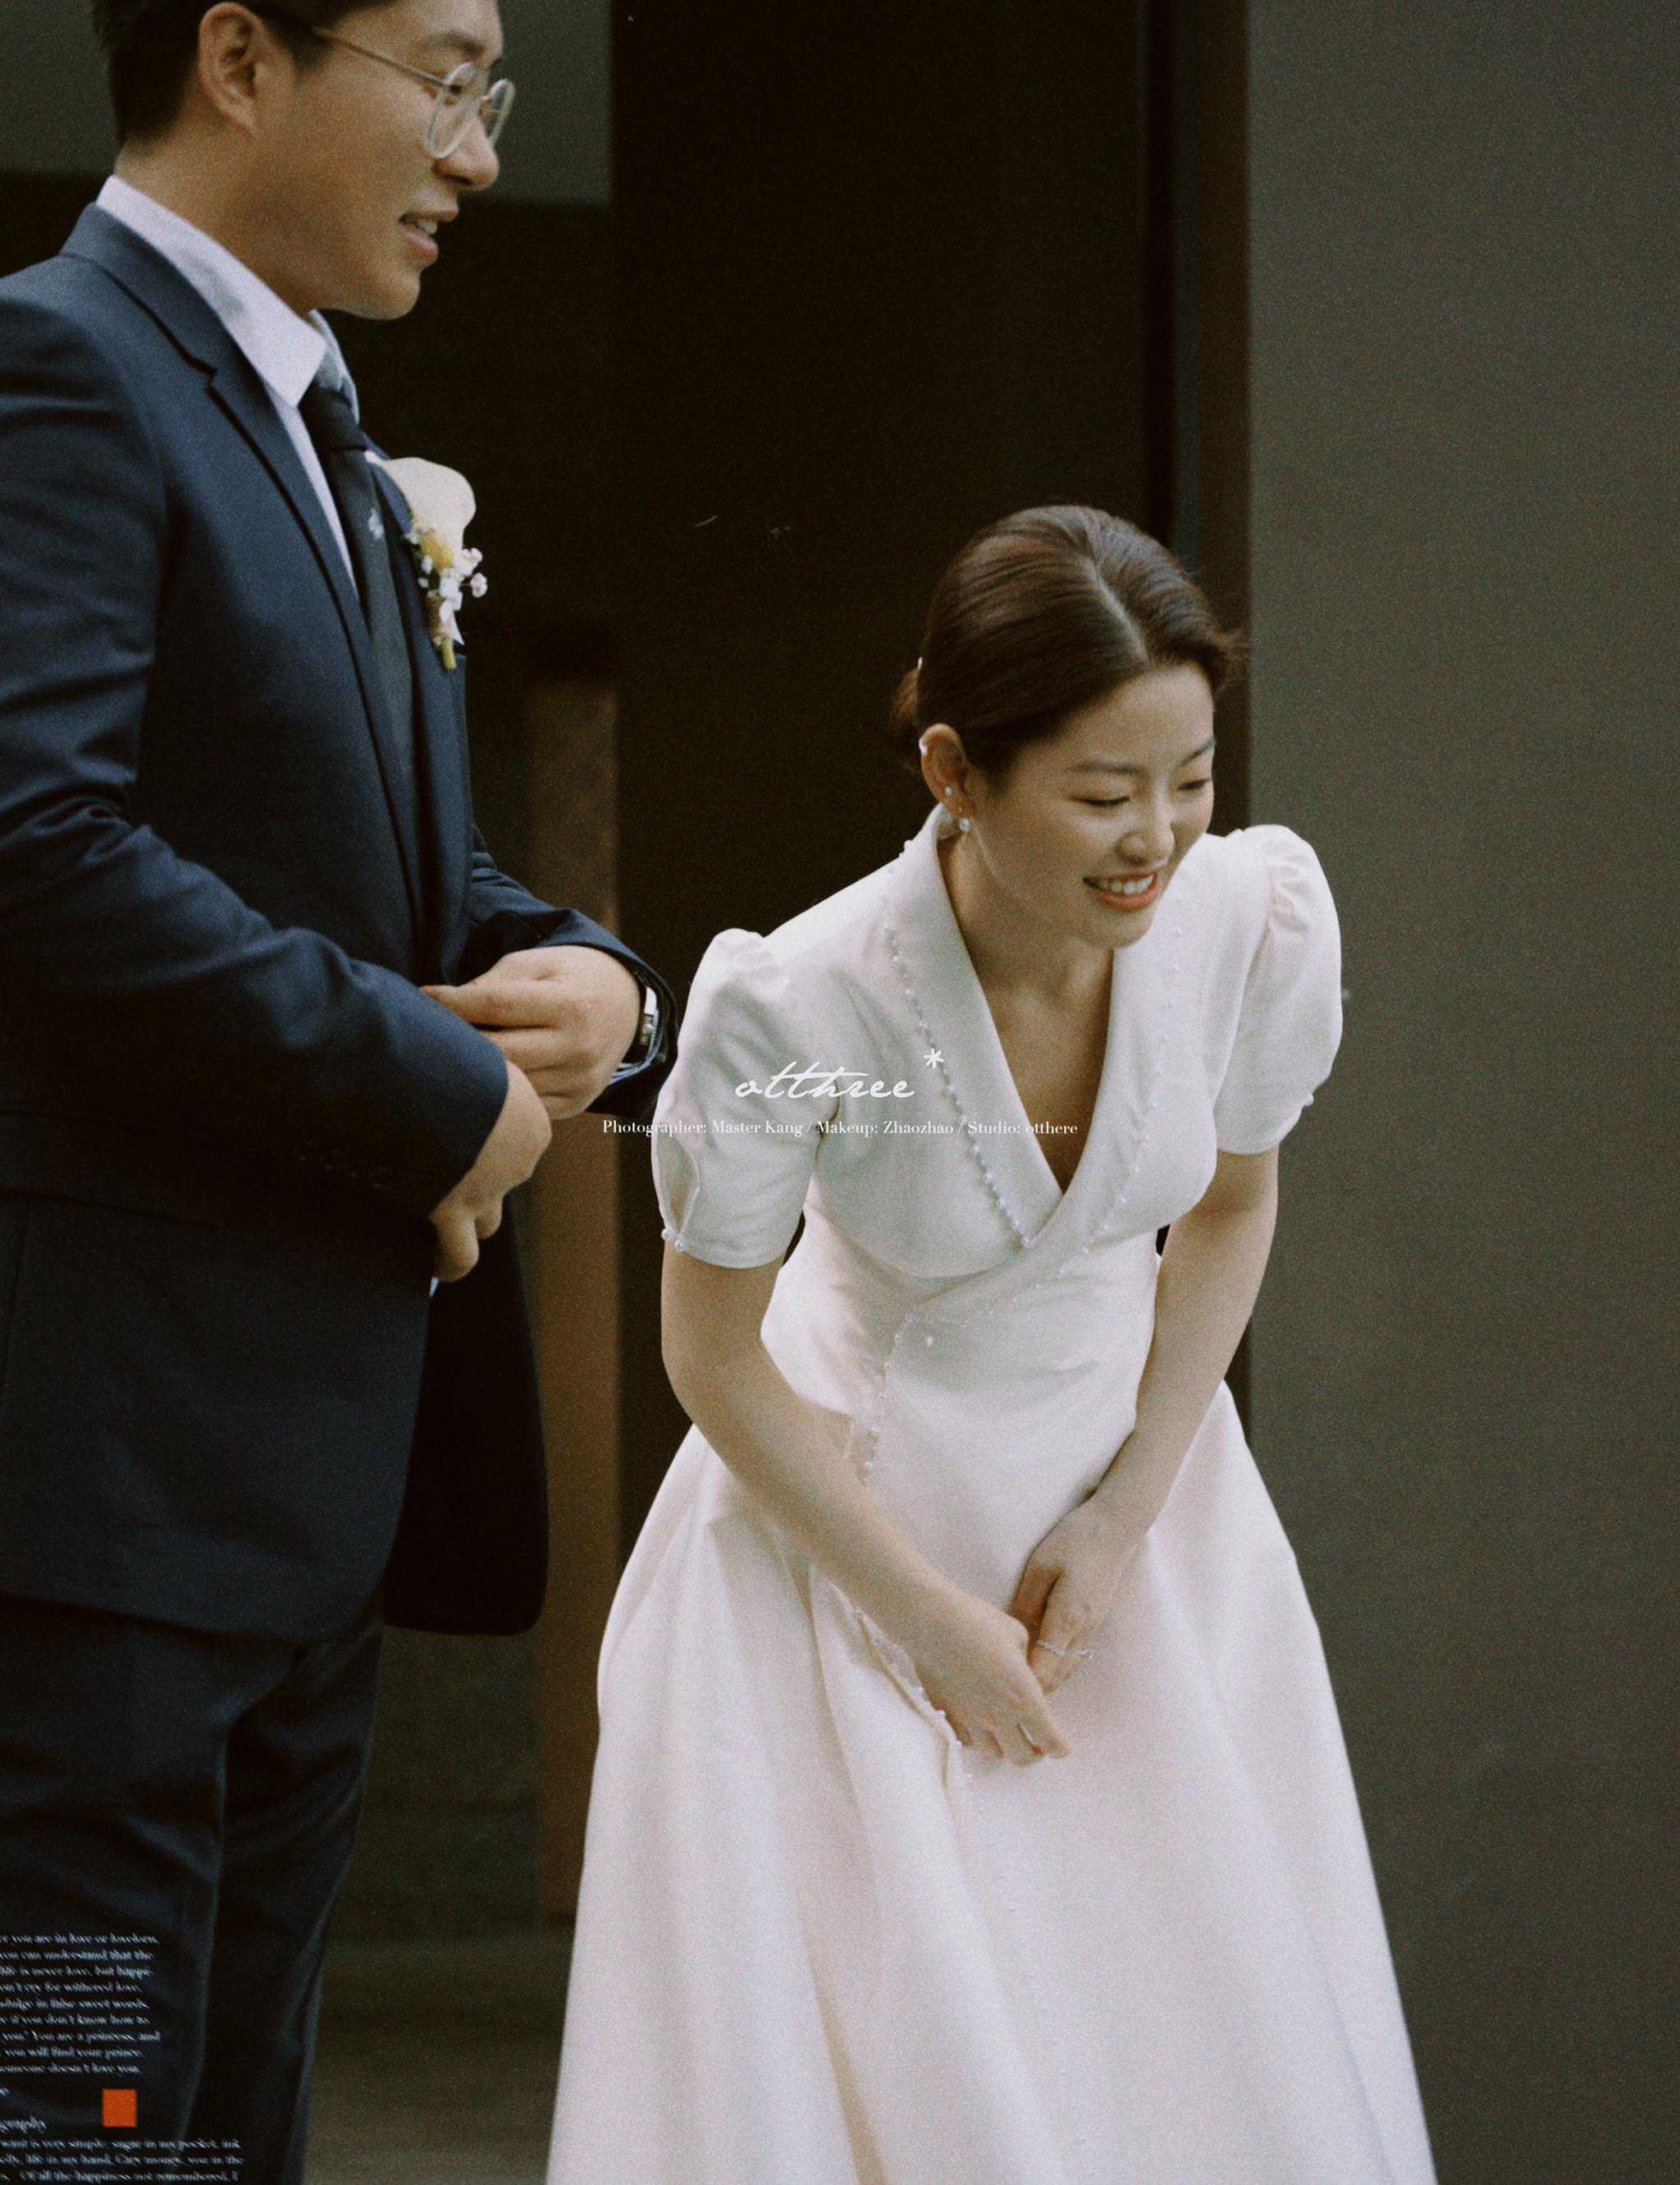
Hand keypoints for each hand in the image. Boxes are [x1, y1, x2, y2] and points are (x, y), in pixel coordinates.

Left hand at [422, 947, 641, 1121]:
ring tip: (448, 1055)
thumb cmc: (568, 977)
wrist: (625, 1005)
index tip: (422, 996)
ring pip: (509, 1086)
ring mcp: (579, 1081)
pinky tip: (480, 1078)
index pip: (496, 1006)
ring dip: (473, 1072)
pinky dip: (499, 1093)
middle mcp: (579, 1047)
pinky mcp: (575, 1104)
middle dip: (458, 1043)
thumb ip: (492, 984)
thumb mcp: (536, 964)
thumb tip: (440, 1008)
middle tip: (427, 1032)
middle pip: (499, 1053)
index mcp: (571, 1005)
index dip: (452, 1003)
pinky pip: (524, 1106)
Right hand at [426, 1058, 550, 1280]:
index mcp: (530, 1118)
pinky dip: (451, 1264)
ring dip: (469, 1220)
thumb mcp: (468, 1050)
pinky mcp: (453, 1211)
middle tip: (438, 1163)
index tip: (461, 1130)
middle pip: (504, 1176)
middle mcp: (519, 1159)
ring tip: (442, 1221)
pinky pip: (461, 1254)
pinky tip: (438, 1266)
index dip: (489, 1136)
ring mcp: (490, 1189)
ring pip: (489, 1219)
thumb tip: (445, 1035)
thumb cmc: (436, 1046)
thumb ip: (468, 1063)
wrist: (415, 1068)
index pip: (518, 1138)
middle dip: (475, 1173)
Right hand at [909, 1588, 1070, 1765]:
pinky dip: (977, 1739)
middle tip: (1035, 1743)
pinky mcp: (947, 1714)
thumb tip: (1023, 1673)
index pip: (1049, 1740)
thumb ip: (1026, 1663)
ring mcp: (970, 1719)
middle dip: (1034, 1754)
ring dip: (1004, 1747)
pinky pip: (966, 1741)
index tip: (1060, 1747)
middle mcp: (999, 1716)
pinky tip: (978, 1724)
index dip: (1059, 1748)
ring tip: (1006, 1735)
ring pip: (993, 1754)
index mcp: (1024, 1697)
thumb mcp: (1017, 1635)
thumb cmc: (979, 1621)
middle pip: (1022, 1757)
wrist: (933, 1621)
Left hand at [1010, 1494, 1137, 1695]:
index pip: (1045, 1668)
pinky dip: (1058, 1665)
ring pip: (1068, 1667)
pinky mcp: (1096, 1619)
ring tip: (1020, 1685)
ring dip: (1048, 1680)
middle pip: (1058, 1676)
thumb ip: (1025, 1602)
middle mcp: (1083, 1630)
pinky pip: (1075, 1653)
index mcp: (1068, 1618)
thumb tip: (1011, 1634)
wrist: (1117, 1526)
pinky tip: (1041, 1662)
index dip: (1026, 1687)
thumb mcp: (1040, 1566)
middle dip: (1034, 1690)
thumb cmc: (1075, 1540)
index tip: (1002, 1696)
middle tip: (1005, 1697)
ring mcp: (1093, 1626)